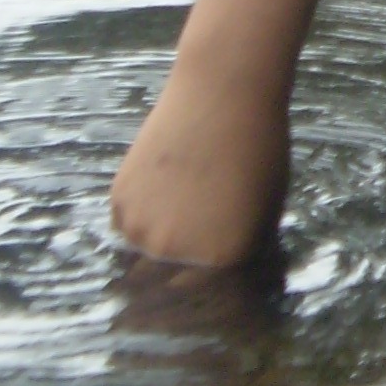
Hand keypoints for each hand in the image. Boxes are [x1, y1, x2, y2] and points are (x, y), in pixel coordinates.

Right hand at [110, 53, 290, 268]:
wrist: (222, 95)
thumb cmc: (257, 148)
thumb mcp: (265, 209)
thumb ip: (239, 248)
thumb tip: (219, 272)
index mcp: (221, 259)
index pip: (204, 290)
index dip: (204, 274)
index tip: (203, 260)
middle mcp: (177, 252)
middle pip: (169, 277)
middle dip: (178, 260)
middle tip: (191, 221)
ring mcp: (143, 229)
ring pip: (143, 252)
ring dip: (155, 236)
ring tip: (180, 196)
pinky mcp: (120, 201)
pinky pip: (126, 224)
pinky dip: (140, 210)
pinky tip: (163, 181)